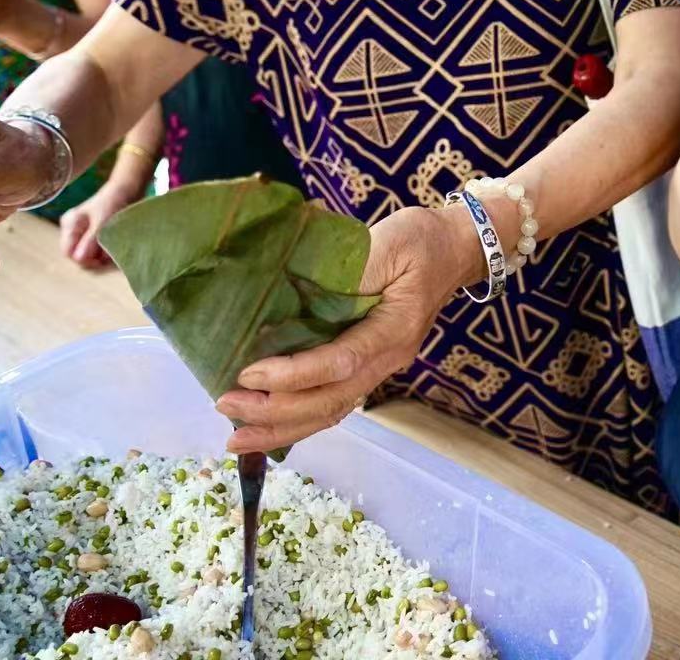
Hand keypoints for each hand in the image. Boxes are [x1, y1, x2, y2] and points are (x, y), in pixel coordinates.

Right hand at [57, 180, 139, 268]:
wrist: (127, 189)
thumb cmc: (113, 201)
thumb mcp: (102, 221)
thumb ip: (90, 240)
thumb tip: (78, 259)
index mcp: (70, 224)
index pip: (68, 252)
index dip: (82, 259)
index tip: (99, 259)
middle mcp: (73, 230)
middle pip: (77, 256)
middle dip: (94, 258)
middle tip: (109, 253)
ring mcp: (83, 233)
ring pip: (88, 256)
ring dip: (102, 256)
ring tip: (115, 245)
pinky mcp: (94, 236)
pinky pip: (96, 252)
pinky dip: (106, 252)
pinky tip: (115, 245)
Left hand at [214, 205, 483, 453]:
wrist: (455, 250)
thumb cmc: (421, 241)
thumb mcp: (387, 241)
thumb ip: (350, 267)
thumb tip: (301, 286)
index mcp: (393, 330)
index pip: (340, 363)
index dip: (293, 374)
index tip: (249, 372)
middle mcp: (388, 359)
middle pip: (330, 401)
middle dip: (276, 412)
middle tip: (225, 406)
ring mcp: (381, 367)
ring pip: (331, 411)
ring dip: (283, 428)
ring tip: (236, 438)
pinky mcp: (369, 365)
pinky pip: (333, 402)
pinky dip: (299, 419)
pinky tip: (268, 427)